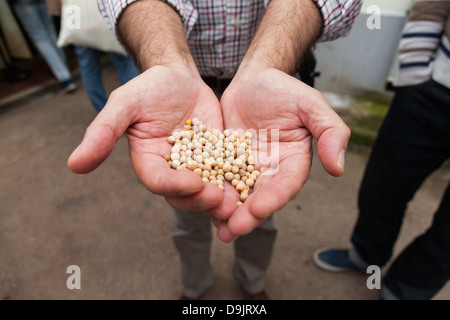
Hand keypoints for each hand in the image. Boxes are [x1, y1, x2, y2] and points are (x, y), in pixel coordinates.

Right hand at [68, 65, 224, 211]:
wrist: (179, 78)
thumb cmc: (149, 87)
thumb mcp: (125, 104)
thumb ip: (102, 133)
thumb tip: (73, 165)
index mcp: (148, 162)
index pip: (159, 181)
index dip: (174, 185)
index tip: (194, 182)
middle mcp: (171, 170)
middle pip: (185, 193)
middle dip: (202, 199)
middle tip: (220, 199)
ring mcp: (196, 167)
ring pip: (208, 190)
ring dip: (222, 198)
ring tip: (239, 202)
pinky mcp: (217, 160)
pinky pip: (227, 175)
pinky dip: (237, 183)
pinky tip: (252, 188)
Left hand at [213, 67, 349, 241]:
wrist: (254, 79)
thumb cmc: (284, 89)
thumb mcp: (311, 104)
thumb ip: (330, 132)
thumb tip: (339, 169)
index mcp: (293, 161)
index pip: (286, 184)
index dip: (273, 198)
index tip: (258, 209)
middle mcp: (270, 170)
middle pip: (260, 197)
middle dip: (248, 215)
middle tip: (232, 231)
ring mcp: (246, 167)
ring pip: (238, 194)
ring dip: (228, 213)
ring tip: (218, 230)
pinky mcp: (225, 161)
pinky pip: (218, 179)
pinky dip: (211, 193)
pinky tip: (199, 205)